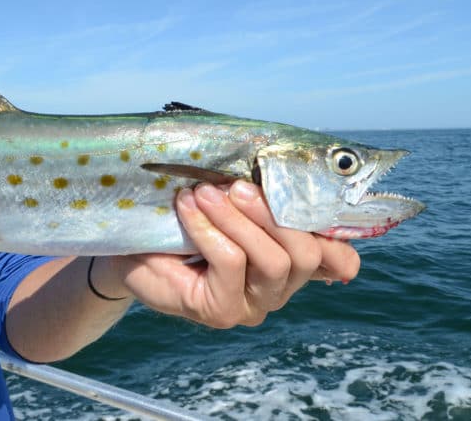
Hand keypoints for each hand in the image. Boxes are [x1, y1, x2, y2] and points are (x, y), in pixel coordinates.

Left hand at [98, 180, 360, 327]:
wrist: (131, 252)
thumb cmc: (183, 221)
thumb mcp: (227, 200)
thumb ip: (257, 190)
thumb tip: (280, 159)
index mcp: (293, 260)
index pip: (339, 260)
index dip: (339, 235)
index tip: (311, 192)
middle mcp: (281, 288)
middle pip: (306, 254)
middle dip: (274, 213)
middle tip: (237, 186)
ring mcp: (255, 304)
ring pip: (274, 261)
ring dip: (240, 219)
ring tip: (206, 192)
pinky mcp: (224, 312)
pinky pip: (231, 263)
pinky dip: (210, 228)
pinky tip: (188, 207)